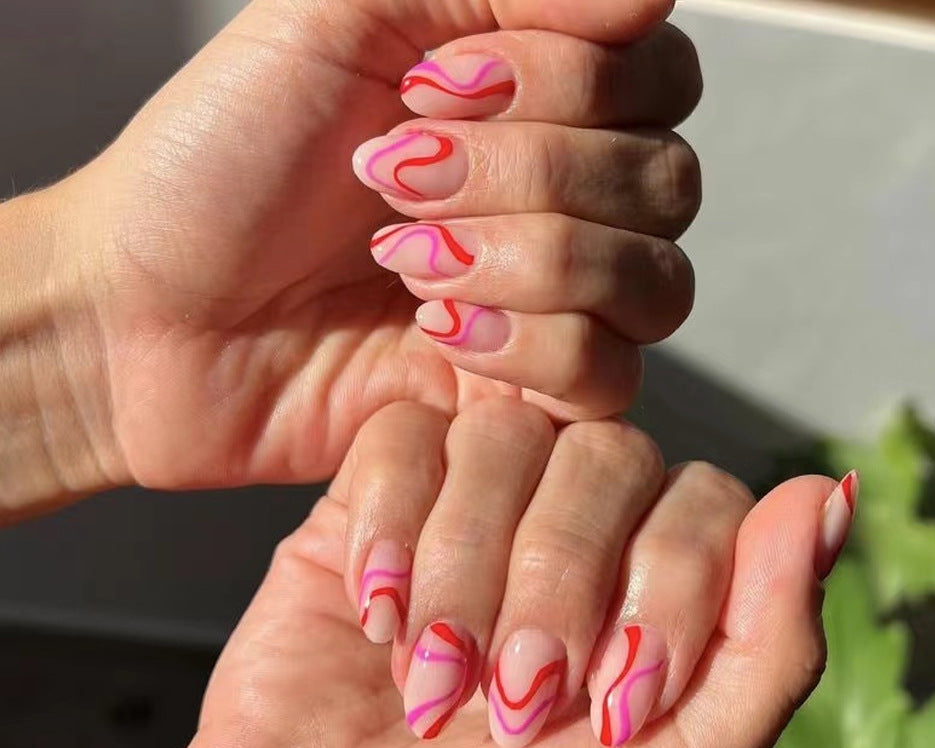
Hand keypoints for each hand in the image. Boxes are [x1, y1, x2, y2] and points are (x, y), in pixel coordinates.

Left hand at [34, 0, 699, 498]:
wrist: (144, 315)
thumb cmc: (217, 165)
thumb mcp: (339, 13)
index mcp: (528, 102)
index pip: (660, 75)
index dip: (566, 81)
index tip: (432, 87)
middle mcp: (555, 203)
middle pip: (666, 182)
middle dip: (525, 175)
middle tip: (397, 179)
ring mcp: (546, 308)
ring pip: (656, 285)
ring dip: (527, 261)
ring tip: (406, 263)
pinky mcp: (525, 400)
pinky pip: (606, 378)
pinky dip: (526, 346)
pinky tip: (438, 332)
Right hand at [48, 401, 857, 747]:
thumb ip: (766, 648)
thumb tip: (828, 497)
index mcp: (651, 604)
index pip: (705, 502)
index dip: (667, 585)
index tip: (611, 711)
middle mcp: (568, 547)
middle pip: (606, 457)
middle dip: (558, 581)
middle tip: (514, 701)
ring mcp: (466, 518)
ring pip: (504, 436)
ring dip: (468, 571)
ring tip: (431, 686)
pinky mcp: (368, 510)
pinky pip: (401, 437)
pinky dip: (392, 526)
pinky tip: (374, 619)